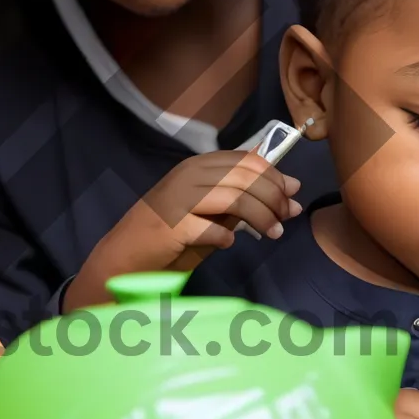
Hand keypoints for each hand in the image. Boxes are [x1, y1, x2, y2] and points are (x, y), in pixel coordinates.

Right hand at [63, 150, 302, 311]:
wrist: (125, 258)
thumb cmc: (171, 236)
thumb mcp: (211, 212)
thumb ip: (244, 200)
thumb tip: (291, 191)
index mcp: (198, 166)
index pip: (246, 161)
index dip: (275, 176)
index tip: (292, 195)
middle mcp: (188, 175)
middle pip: (245, 177)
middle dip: (274, 197)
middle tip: (287, 218)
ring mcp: (178, 198)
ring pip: (236, 197)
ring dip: (262, 216)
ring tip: (273, 234)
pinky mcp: (172, 225)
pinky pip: (213, 227)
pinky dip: (227, 235)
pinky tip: (228, 243)